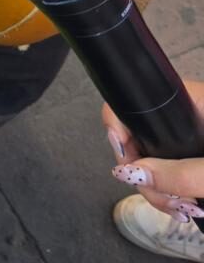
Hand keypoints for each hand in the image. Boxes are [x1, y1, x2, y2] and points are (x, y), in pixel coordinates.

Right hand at [104, 79, 203, 222]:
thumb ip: (180, 173)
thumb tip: (126, 175)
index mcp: (193, 102)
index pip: (134, 101)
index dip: (118, 129)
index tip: (126, 164)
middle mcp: (185, 114)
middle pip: (138, 136)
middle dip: (141, 174)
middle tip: (164, 202)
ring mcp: (188, 136)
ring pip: (151, 158)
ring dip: (157, 189)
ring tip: (180, 210)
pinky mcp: (193, 155)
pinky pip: (168, 169)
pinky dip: (169, 190)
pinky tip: (181, 206)